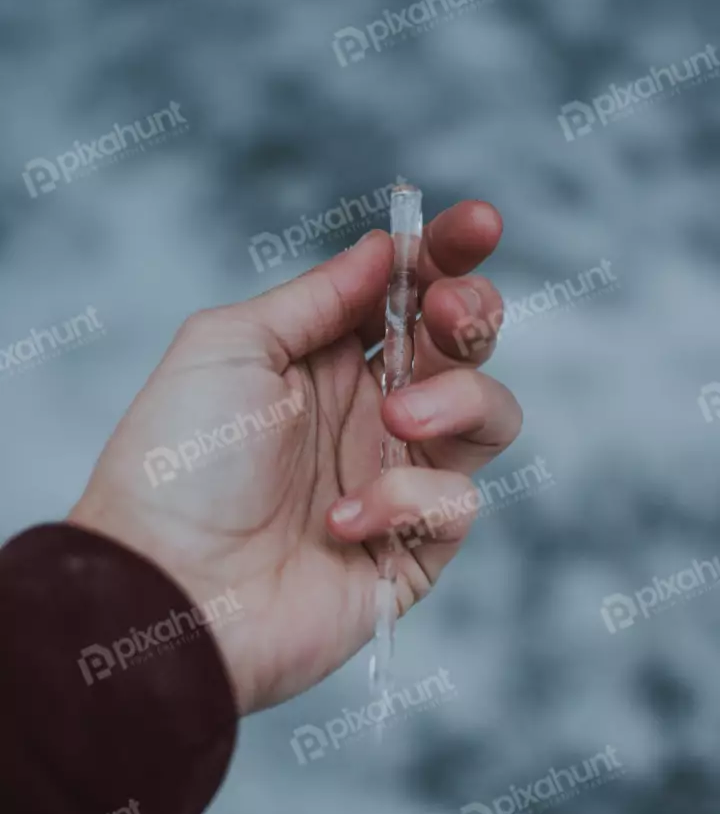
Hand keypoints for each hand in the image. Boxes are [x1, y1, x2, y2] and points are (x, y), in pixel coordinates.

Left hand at [69, 201, 521, 713]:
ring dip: (457, 401)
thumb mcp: (230, 347)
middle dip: (472, 313)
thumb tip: (385, 248)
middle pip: (465, 346)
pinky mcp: (412, 549)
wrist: (166, 587)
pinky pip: (457, 505)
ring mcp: (396, 479)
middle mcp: (370, 414)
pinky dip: (405, 502)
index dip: (448, 256)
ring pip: (490, 418)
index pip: (407, 294)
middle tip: (445, 315)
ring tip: (396, 419)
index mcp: (325, 361)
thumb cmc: (176, 464)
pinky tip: (338, 522)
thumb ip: (317, 297)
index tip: (477, 225)